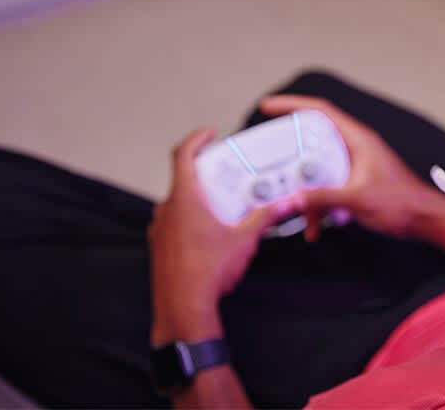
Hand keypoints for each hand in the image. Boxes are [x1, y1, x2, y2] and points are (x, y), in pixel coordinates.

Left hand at [148, 127, 282, 343]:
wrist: (183, 309)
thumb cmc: (205, 275)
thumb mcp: (244, 240)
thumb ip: (265, 216)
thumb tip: (284, 204)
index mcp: (184, 200)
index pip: (182, 154)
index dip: (196, 139)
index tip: (209, 134)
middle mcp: (167, 210)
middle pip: (184, 179)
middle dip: (208, 176)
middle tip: (229, 177)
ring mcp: (160, 229)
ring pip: (179, 202)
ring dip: (200, 199)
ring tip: (224, 208)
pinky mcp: (160, 246)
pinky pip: (175, 222)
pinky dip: (192, 219)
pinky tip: (212, 234)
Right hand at [259, 95, 432, 241]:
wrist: (423, 219)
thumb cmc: (403, 202)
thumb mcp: (357, 199)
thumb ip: (323, 198)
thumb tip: (294, 197)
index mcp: (358, 140)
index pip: (320, 111)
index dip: (293, 105)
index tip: (270, 107)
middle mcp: (355, 147)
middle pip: (313, 142)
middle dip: (293, 159)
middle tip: (276, 168)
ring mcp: (354, 165)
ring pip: (319, 169)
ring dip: (308, 189)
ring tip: (300, 207)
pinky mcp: (355, 182)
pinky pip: (328, 186)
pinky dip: (319, 203)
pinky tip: (317, 223)